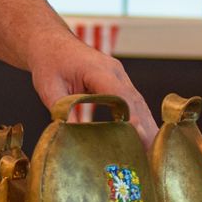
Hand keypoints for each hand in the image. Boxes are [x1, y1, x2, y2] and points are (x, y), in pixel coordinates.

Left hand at [29, 32, 152, 145]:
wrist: (51, 44)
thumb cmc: (49, 63)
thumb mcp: (48, 87)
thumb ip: (62, 110)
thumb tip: (72, 137)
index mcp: (98, 69)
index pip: (121, 96)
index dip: (132, 117)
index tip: (140, 138)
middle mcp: (115, 72)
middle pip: (137, 103)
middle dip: (146, 129)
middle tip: (152, 157)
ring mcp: (120, 77)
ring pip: (140, 104)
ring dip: (147, 127)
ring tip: (153, 155)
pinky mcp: (119, 83)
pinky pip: (134, 104)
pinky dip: (141, 121)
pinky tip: (146, 141)